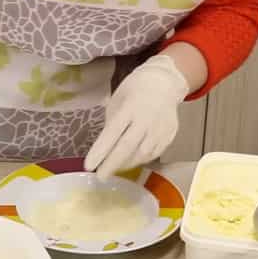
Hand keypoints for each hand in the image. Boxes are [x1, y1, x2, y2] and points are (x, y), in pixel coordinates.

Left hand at [84, 55, 188, 178]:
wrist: (164, 82)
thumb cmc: (134, 90)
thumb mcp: (117, 100)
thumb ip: (112, 123)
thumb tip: (104, 148)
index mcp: (130, 107)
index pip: (112, 133)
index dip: (100, 151)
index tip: (88, 166)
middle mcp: (146, 119)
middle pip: (127, 147)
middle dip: (111, 164)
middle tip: (100, 176)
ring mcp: (160, 128)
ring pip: (141, 154)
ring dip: (125, 164)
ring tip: (113, 168)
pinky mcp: (169, 135)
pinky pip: (153, 154)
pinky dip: (139, 160)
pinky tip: (130, 161)